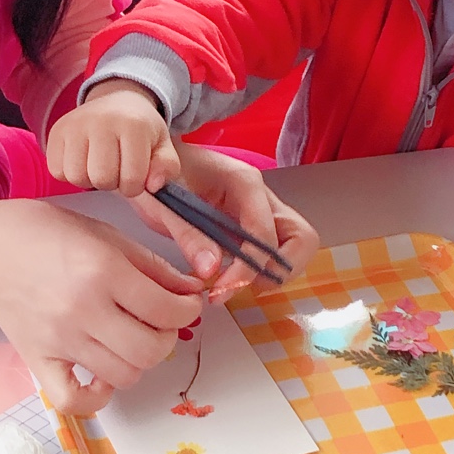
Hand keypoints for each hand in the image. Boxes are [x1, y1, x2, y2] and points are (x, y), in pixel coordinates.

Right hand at [0, 200, 203, 414]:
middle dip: (168, 336)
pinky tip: (102, 374)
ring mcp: (60, 340)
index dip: (188, 309)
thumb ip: (153, 266)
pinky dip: (97, 396)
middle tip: (160, 320)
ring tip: (131, 338)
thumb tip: (191, 290)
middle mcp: (84, 309)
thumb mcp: (107, 235)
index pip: (167, 309)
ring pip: (124, 375)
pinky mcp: (38, 361)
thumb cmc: (46, 233)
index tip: (186, 304)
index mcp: (104, 270)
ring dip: (138, 361)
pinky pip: (75, 400)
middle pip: (151, 349)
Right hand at [47, 79, 179, 197]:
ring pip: (76, 177)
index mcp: (133, 125)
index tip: (135, 174)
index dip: (135, 186)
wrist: (116, 100)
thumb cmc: (140, 129)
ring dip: (89, 180)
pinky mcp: (56, 131)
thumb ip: (167, 167)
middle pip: (102, 179)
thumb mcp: (163, 145)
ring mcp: (76, 124)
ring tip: (99, 165)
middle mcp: (102, 121)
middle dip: (112, 183)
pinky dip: (69, 173)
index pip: (131, 179)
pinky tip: (83, 161)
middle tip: (116, 169)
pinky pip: (57, 170)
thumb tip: (153, 185)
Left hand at [132, 144, 318, 299]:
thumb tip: (212, 271)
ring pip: (294, 247)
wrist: (153, 162)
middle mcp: (262, 196)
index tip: (220, 290)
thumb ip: (190, 235)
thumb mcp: (166, 205)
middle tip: (239, 286)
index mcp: (244, 182)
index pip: (264, 233)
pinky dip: (260, 270)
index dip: (248, 268)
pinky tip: (228, 277)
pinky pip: (273, 251)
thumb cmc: (160, 176)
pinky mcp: (253, 224)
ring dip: (272, 272)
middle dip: (278, 270)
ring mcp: (261, 210)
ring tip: (232, 284)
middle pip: (301, 238)